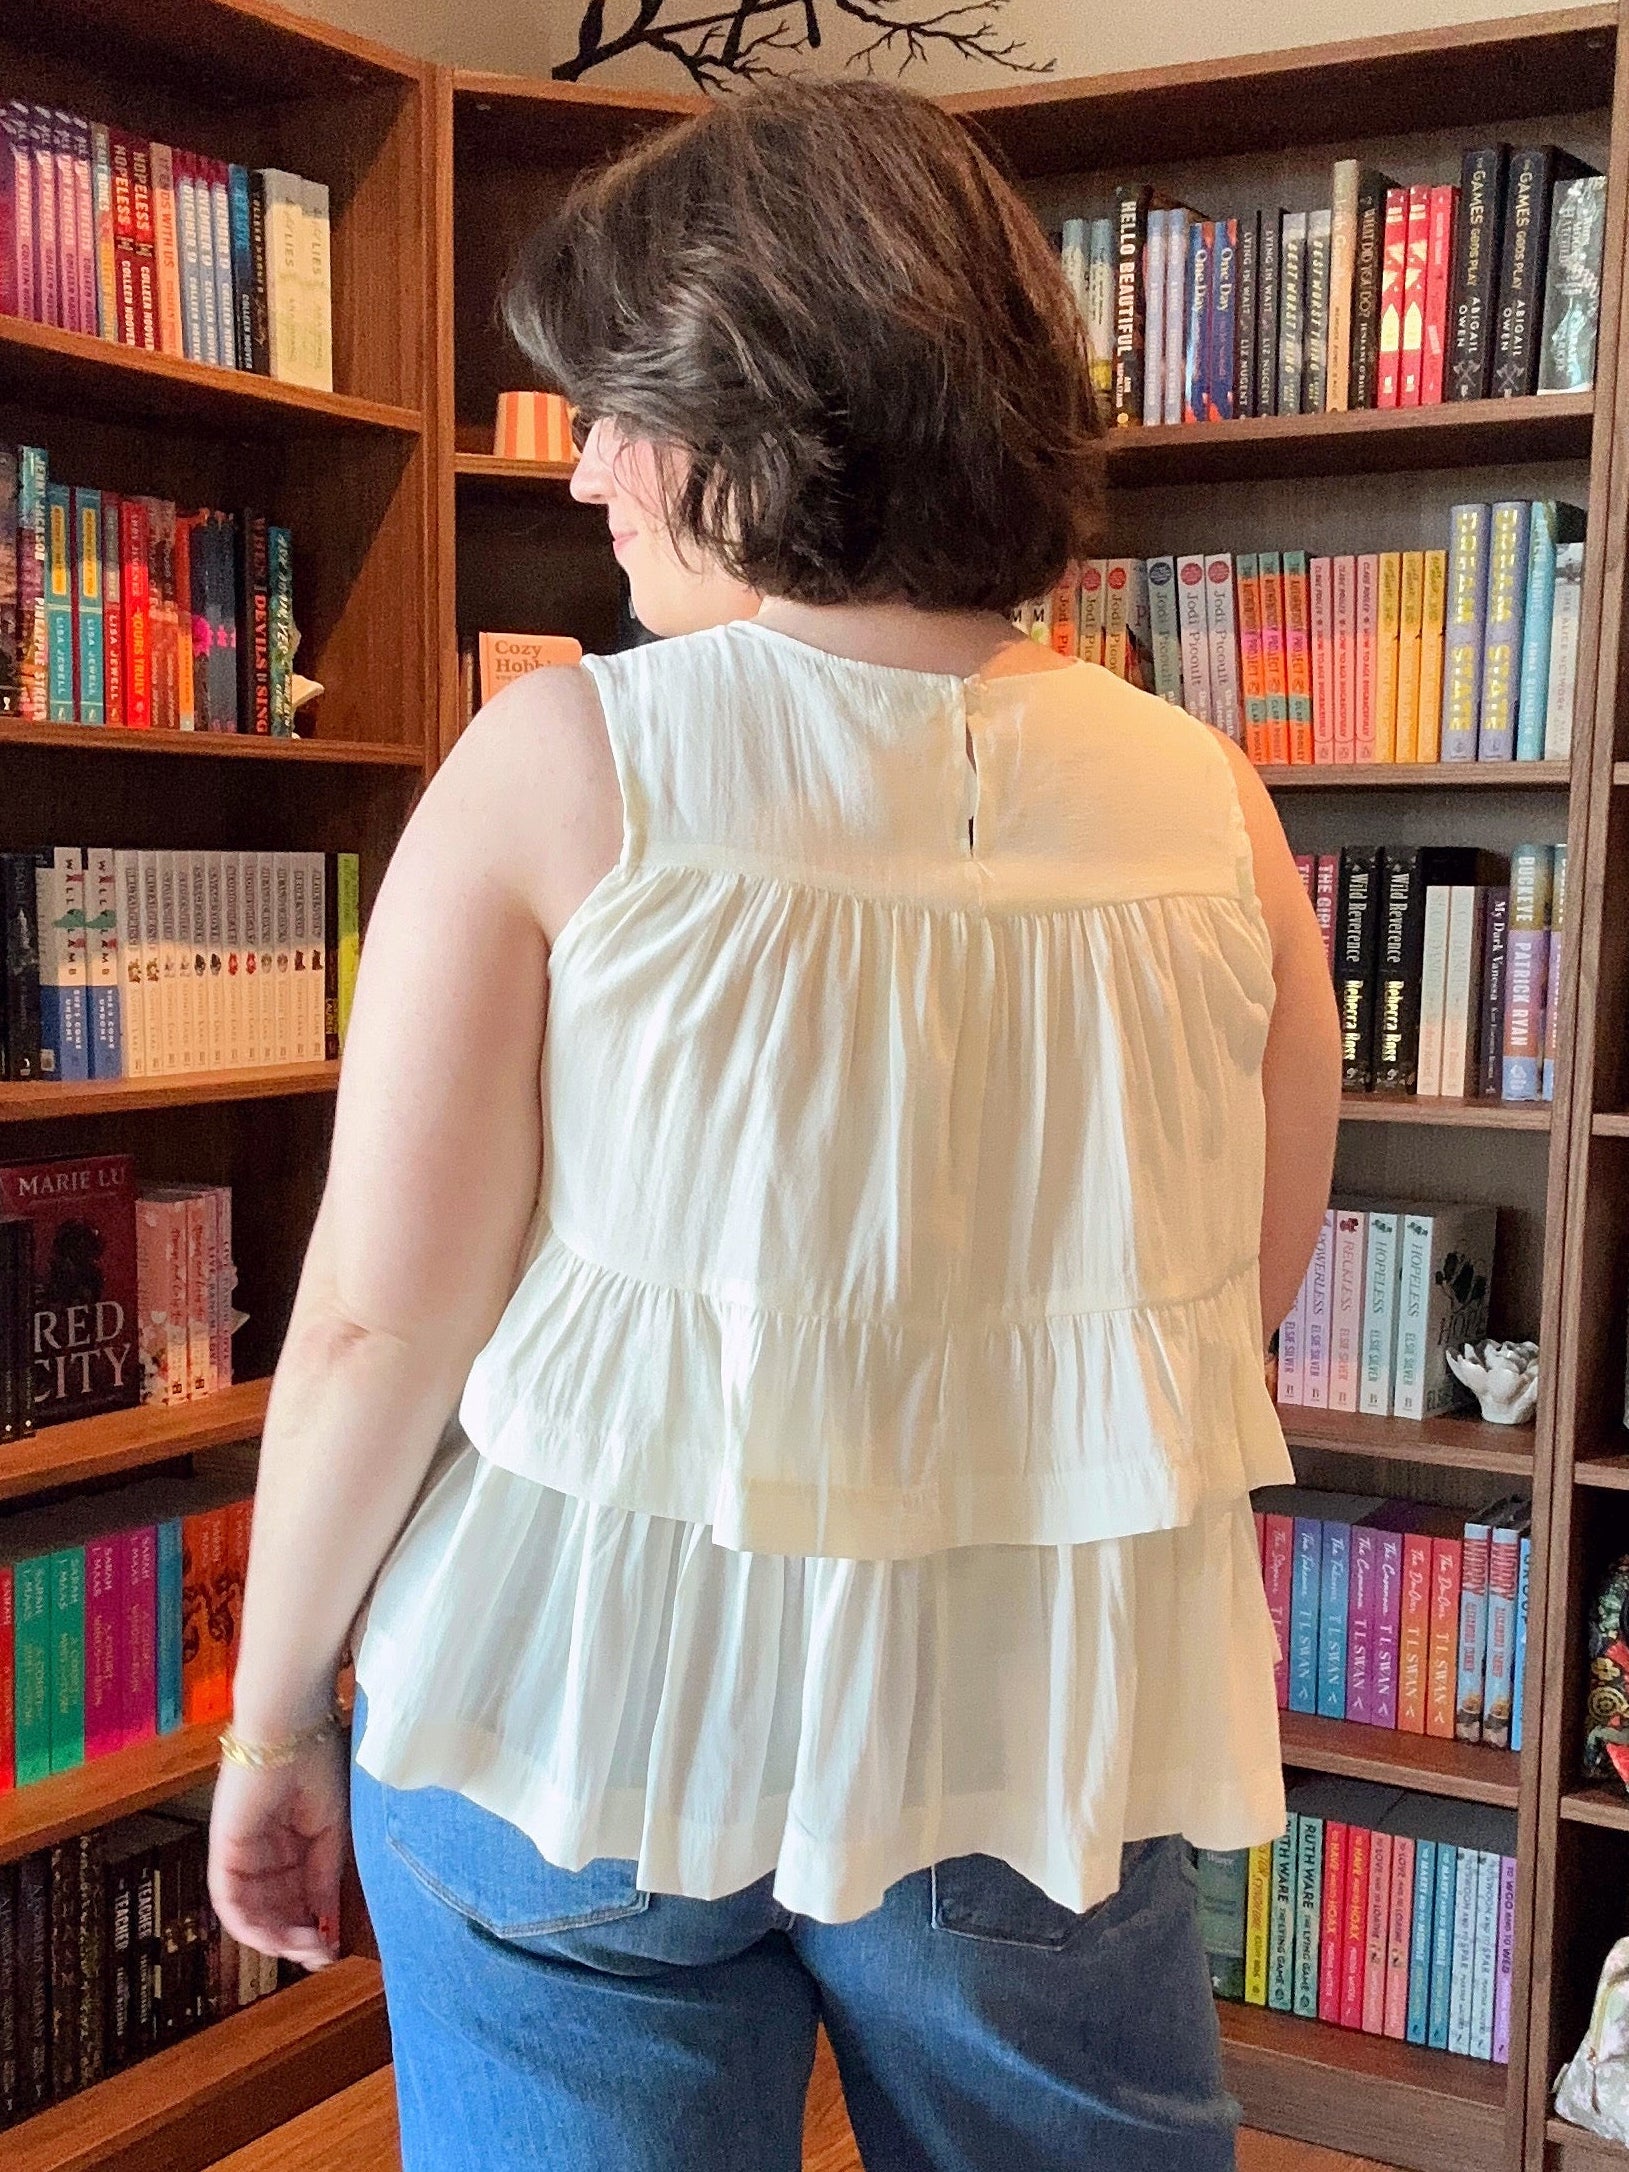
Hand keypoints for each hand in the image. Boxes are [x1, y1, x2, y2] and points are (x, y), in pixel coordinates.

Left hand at [208, 1729, 348, 1970]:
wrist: (290, 1730)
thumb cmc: (318, 1765)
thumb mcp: (332, 1829)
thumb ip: (324, 1876)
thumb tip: (326, 1922)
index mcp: (291, 1842)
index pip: (298, 1895)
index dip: (314, 1924)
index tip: (333, 1948)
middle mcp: (264, 1853)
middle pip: (275, 1909)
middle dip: (297, 1937)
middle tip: (320, 1957)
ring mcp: (242, 1854)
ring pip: (253, 1912)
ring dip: (277, 1938)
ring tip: (305, 1950)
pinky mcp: (224, 1852)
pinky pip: (230, 1901)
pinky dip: (250, 1926)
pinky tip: (276, 1939)